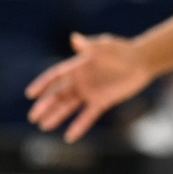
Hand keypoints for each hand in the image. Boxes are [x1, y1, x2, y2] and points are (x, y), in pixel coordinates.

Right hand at [24, 33, 152, 142]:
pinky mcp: (102, 101)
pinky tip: (69, 137)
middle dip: (46, 105)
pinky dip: (79, 126)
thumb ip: (90, 45)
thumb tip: (74, 37)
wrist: (142, 61)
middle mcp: (81, 81)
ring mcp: (90, 92)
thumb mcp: (106, 46)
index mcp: (78, 66)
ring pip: (69, 106)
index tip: (30, 94)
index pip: (56, 76)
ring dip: (57, 116)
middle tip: (33, 116)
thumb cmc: (123, 50)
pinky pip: (88, 115)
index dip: (43, 84)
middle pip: (59, 94)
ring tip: (43, 126)